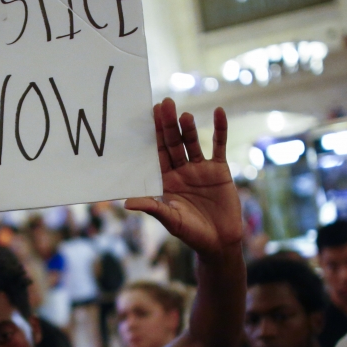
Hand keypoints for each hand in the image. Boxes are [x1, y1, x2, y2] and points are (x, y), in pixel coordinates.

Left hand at [124, 99, 241, 256]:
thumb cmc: (192, 234)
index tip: (148, 117)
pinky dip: (219, 129)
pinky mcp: (219, 170)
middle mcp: (181, 171)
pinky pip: (219, 145)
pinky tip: (218, 112)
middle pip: (173, 143)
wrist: (220, 242)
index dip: (153, 136)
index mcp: (166, 181)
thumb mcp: (171, 220)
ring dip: (188, 128)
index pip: (157, 154)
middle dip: (167, 125)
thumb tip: (126, 203)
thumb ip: (152, 208)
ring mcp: (200, 169)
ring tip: (183, 115)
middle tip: (163, 104)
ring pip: (192, 143)